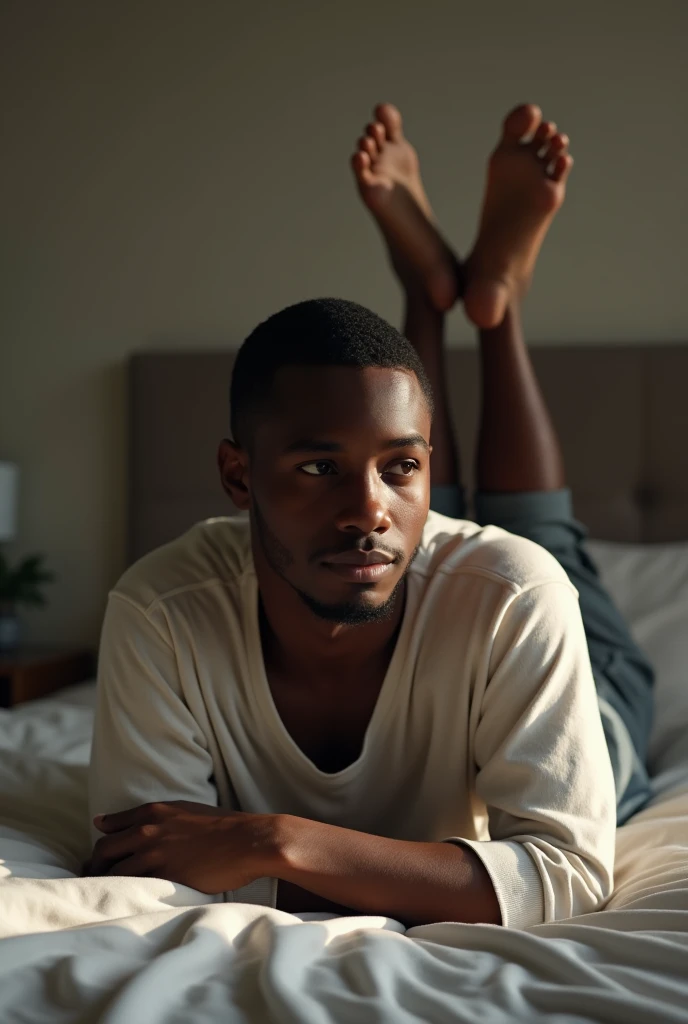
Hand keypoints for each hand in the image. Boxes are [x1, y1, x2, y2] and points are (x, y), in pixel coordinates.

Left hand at [88, 801, 280, 892]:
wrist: (248, 840)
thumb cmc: (224, 828)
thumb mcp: (188, 811)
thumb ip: (161, 818)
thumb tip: (143, 826)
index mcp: (154, 812)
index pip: (110, 826)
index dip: (100, 843)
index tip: (96, 857)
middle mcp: (148, 829)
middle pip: (103, 850)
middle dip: (95, 867)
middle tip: (96, 881)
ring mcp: (154, 852)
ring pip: (113, 872)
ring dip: (105, 885)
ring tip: (106, 898)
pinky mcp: (163, 875)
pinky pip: (132, 887)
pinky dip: (124, 895)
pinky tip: (125, 904)